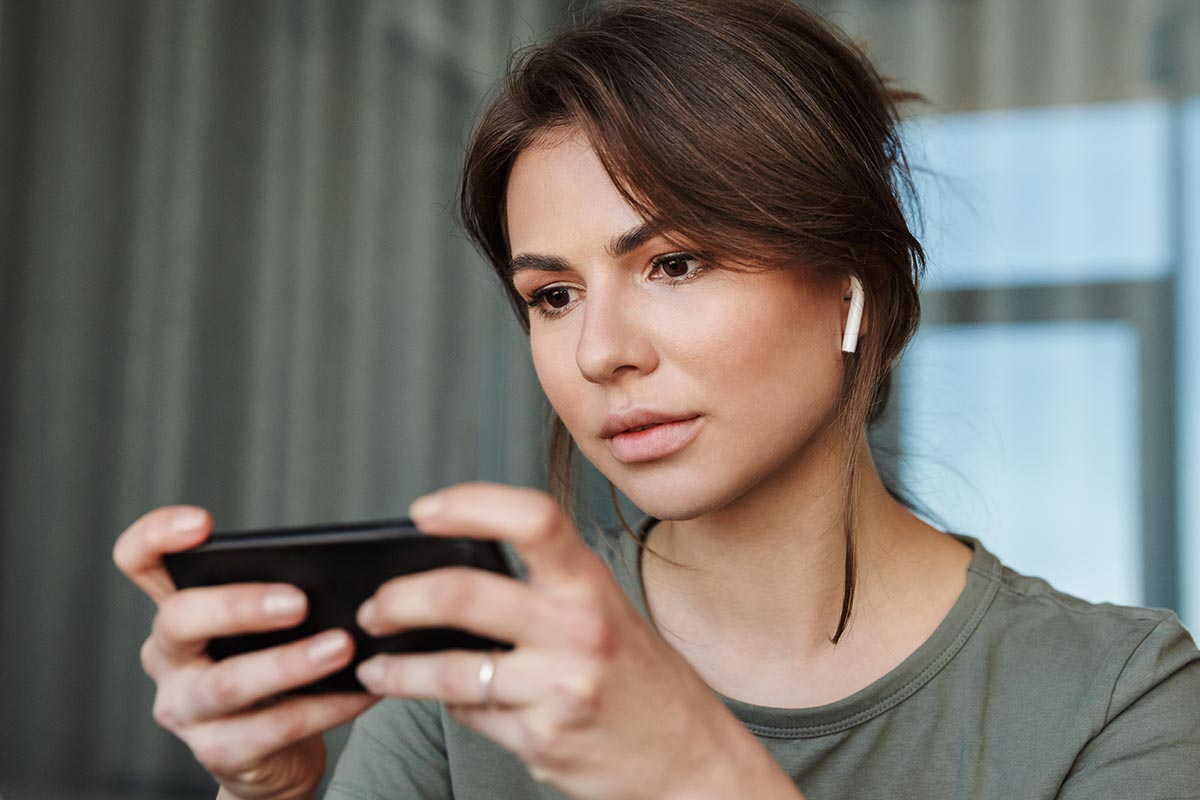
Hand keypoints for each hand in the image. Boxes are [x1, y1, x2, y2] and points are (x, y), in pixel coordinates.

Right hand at [112, 506, 378, 799]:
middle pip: (180, 620)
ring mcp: (187, 710)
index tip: (202, 522)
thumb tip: (348, 570)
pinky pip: (276, 727)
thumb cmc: (273, 668)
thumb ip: (286, 592)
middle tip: (299, 600)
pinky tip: (365, 685)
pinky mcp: (220, 753)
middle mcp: (168, 658)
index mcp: (176, 611)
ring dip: (291, 663)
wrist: (272, 757)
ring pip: (228, 683)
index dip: (156, 536)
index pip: (139, 562)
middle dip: (238, 606)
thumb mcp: (267, 627)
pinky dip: (328, 705)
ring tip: (344, 645)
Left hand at [352, 482, 797, 799]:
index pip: (532, 519)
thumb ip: (546, 594)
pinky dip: (451, 707)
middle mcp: (579, 631)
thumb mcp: (609, 616)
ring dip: (398, 670)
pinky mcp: (543, 742)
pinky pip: (474, 716)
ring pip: (451, 671)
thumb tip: (450, 582)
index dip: (470, 504)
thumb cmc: (643, 682)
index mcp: (593, 586)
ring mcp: (559, 690)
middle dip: (400, 599)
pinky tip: (445, 700)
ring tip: (376, 667)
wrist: (692, 764)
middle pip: (463, 595)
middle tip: (375, 607)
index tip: (421, 511)